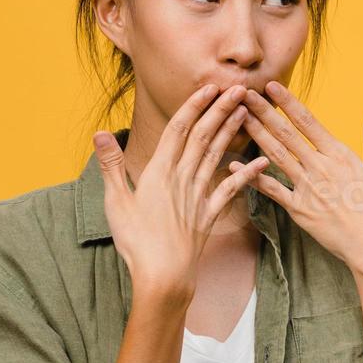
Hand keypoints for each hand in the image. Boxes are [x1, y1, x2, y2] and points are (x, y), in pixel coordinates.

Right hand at [91, 84, 269, 299]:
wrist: (163, 275)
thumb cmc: (135, 240)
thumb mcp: (115, 201)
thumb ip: (110, 165)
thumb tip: (100, 133)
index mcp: (159, 171)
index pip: (179, 130)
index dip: (194, 106)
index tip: (208, 87)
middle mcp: (183, 178)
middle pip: (203, 137)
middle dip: (220, 110)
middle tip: (238, 88)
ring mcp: (199, 195)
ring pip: (218, 156)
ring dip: (232, 131)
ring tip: (245, 111)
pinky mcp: (210, 214)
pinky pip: (232, 190)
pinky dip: (247, 174)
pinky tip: (262, 161)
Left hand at [235, 80, 362, 274]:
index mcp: (340, 156)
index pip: (309, 122)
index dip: (288, 102)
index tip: (271, 86)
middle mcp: (320, 169)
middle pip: (286, 134)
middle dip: (262, 111)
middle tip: (241, 93)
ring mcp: (307, 190)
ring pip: (275, 156)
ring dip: (254, 134)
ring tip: (236, 117)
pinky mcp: (300, 211)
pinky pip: (272, 191)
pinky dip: (252, 177)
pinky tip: (234, 164)